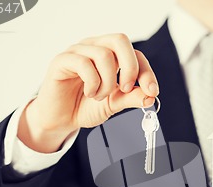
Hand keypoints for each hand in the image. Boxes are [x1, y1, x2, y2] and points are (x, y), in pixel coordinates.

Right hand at [18, 33, 158, 152]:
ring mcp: (78, 52)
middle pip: (120, 40)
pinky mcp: (62, 60)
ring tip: (99, 96)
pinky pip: (84, 63)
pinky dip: (92, 83)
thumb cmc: (85, 106)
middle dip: (130, 67)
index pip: (135, 54)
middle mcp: (95, 48)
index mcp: (111, 56)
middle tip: (124, 89)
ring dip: (107, 82)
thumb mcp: (114, 104)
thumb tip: (150, 95)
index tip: (151, 91)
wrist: (61, 119)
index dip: (146, 72)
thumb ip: (131, 98)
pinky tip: (90, 93)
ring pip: (104, 55)